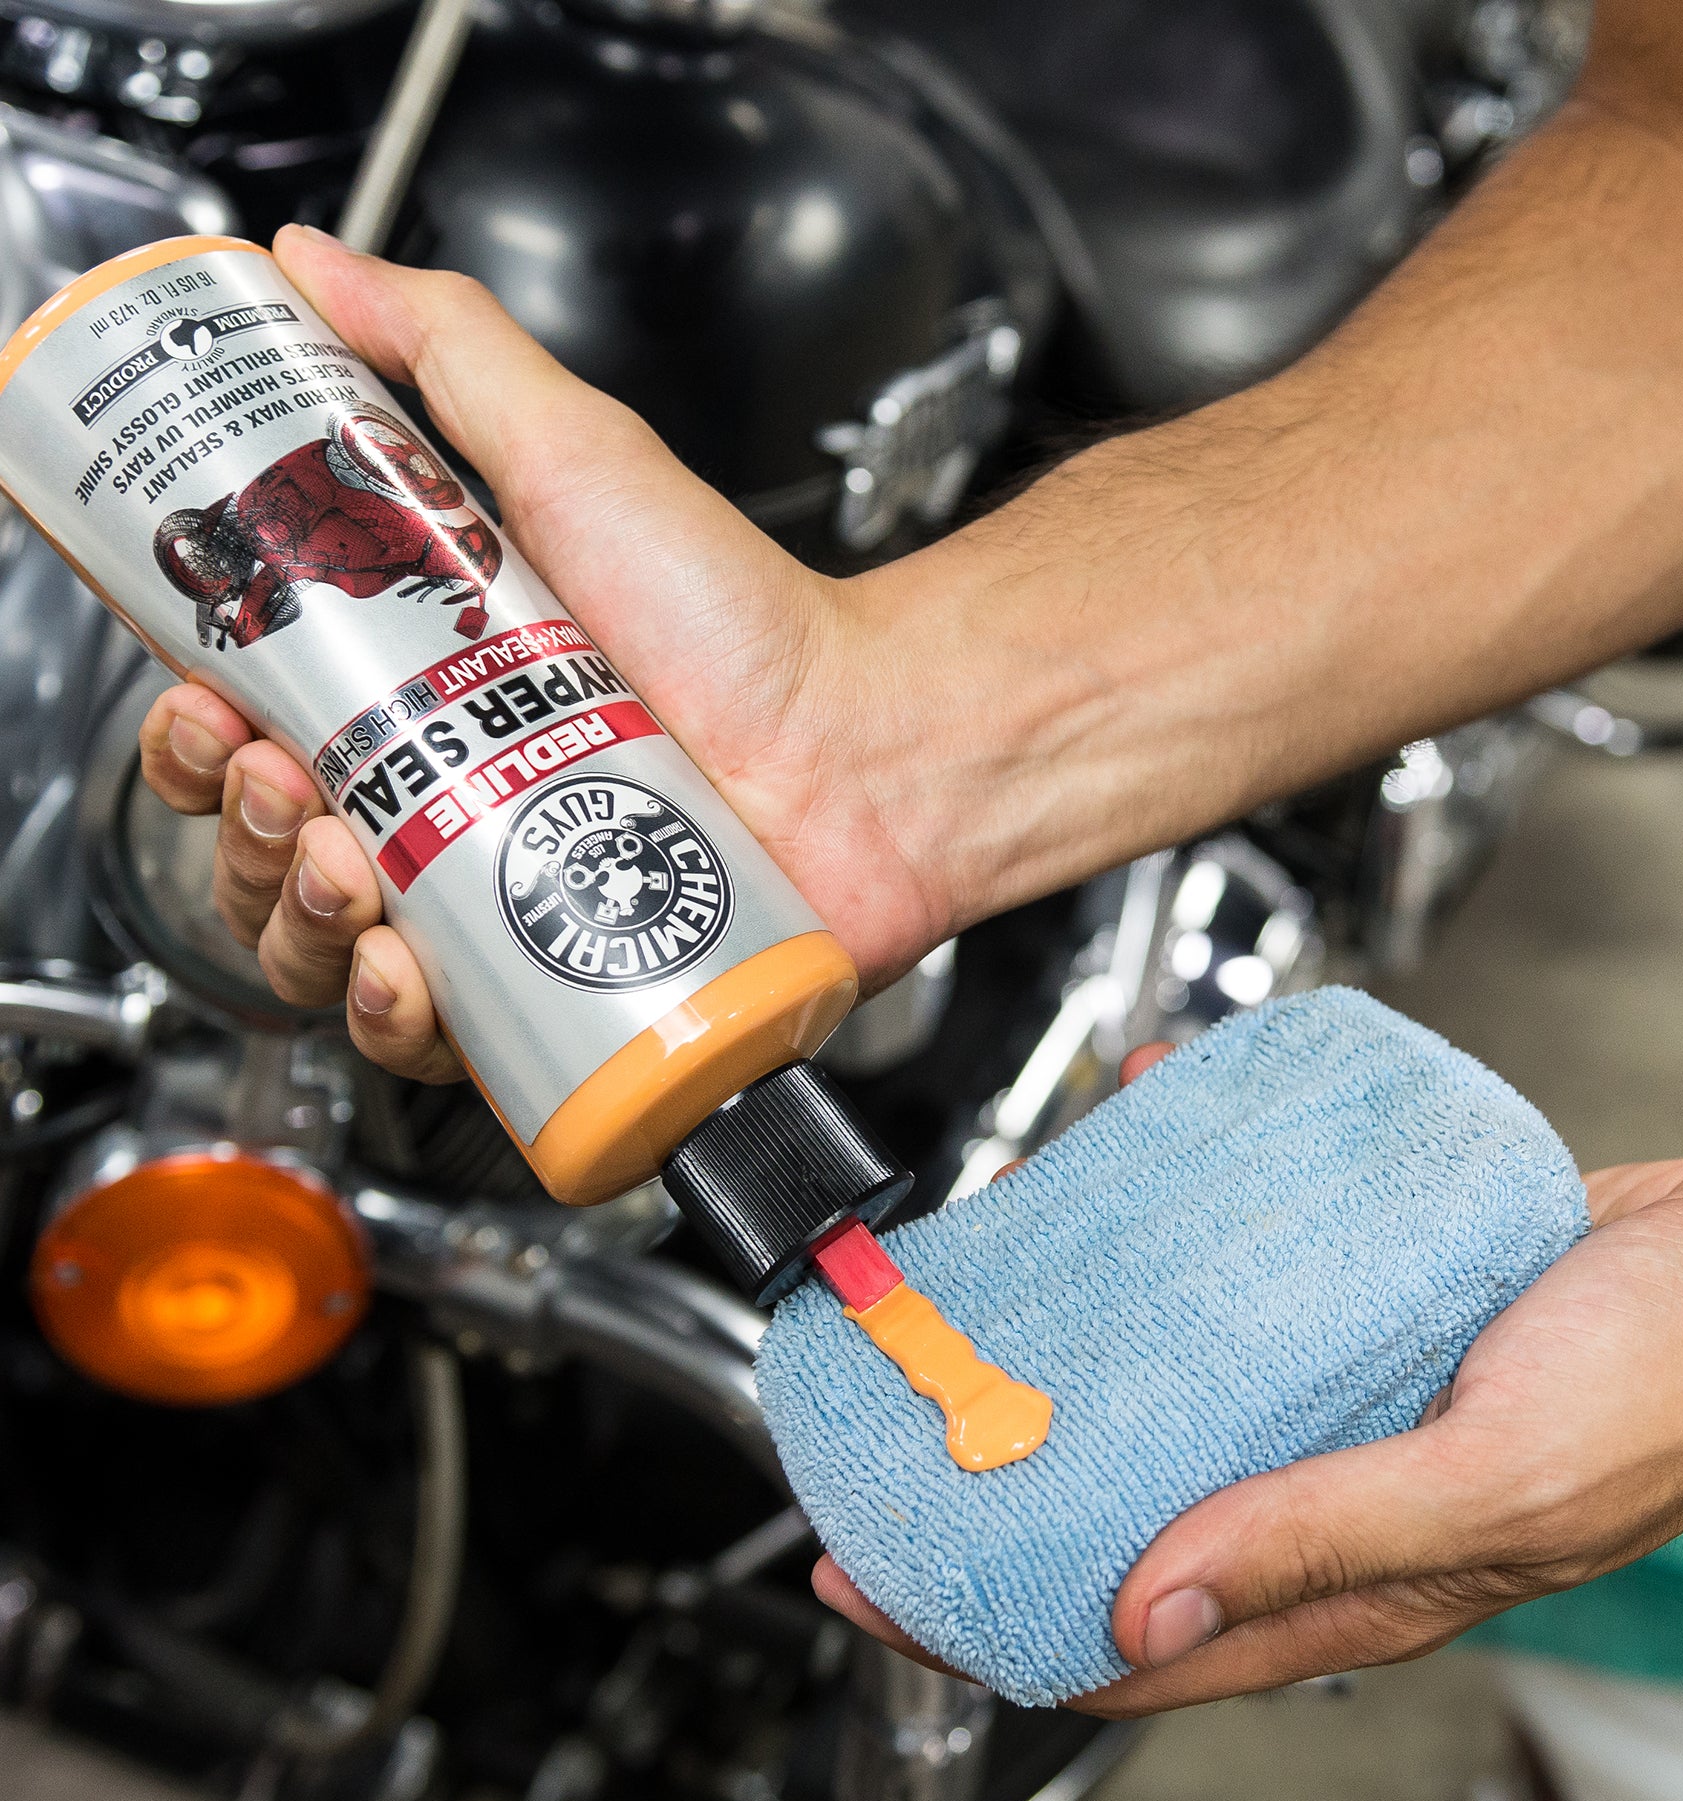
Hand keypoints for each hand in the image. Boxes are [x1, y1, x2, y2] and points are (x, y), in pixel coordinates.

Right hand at [139, 225, 953, 1079]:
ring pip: (327, 952)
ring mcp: (496, 904)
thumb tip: (322, 268)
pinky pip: (432, 1039)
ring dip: (294, 920)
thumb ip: (448, 354)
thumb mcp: (579, 458)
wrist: (870, 752)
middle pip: (269, 849)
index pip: (251, 727)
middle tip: (288, 782)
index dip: (200, 728)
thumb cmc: (748, 623)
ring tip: (351, 867)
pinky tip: (404, 968)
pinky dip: (391, 1019)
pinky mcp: (550, 992)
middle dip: (242, 827)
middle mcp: (448, 802)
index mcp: (423, 693)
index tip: (211, 703)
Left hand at [816, 1146, 1682, 1713]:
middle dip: (996, 1471)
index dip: (979, 1616)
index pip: (1119, 1639)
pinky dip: (1178, 1215)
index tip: (864, 1573)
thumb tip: (1145, 1613)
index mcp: (1345, 1578)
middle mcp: (1323, 1491)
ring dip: (1076, 1338)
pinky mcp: (1365, 1301)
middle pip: (1117, 1504)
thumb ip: (1320, 1541)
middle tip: (898, 1406)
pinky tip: (1139, 1141)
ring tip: (989, 1275)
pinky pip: (1243, 1268)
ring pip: (1168, 1384)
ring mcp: (1339, 1390)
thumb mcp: (1496, 1481)